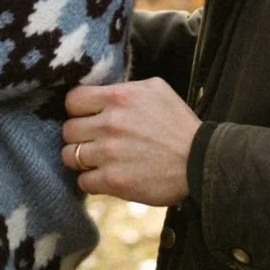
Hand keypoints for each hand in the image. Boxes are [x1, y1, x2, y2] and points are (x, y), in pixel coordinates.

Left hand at [61, 77, 199, 206]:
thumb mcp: (156, 89)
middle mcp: (110, 124)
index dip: (78, 110)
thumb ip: (124, 88)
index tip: (88, 117)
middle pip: (67, 130)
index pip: (72, 100)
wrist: (201, 161)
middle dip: (79, 136)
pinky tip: (107, 176)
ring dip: (82, 159)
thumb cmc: (179, 124)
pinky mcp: (113, 180)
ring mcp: (109, 153)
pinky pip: (83, 181)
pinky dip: (92, 181)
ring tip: (99, 160)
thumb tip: (100, 91)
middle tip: (95, 141)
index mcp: (119, 98)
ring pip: (69, 156)